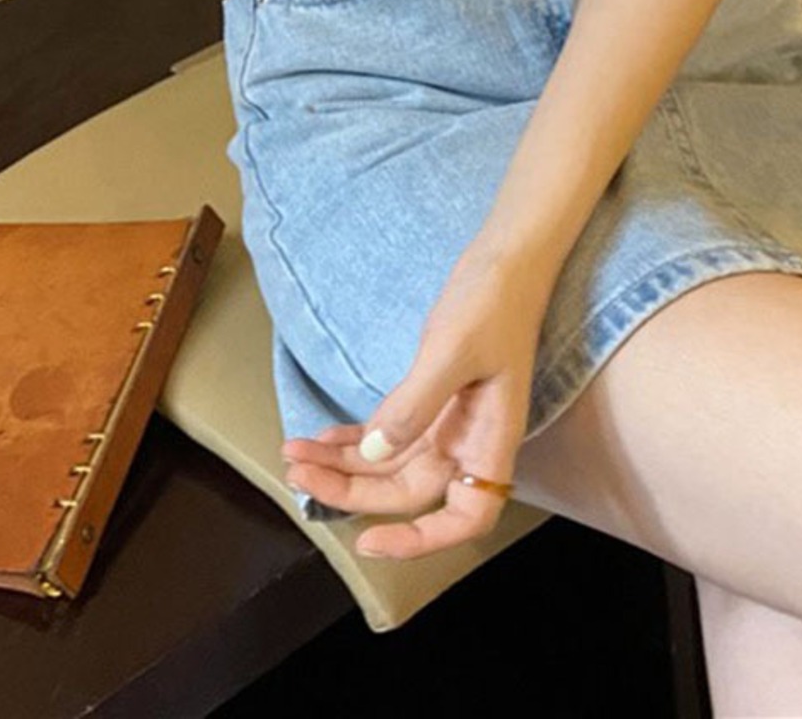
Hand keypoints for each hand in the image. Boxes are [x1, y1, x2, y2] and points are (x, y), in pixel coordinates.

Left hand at [280, 237, 553, 558]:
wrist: (506, 259)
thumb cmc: (491, 303)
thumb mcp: (451, 351)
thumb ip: (414, 406)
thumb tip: (375, 455)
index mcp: (489, 442)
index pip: (464, 518)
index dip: (421, 540)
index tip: (370, 541)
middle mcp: (468, 442)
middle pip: (407, 490)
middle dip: (351, 489)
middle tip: (298, 473)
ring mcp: (448, 422)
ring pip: (390, 462)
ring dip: (343, 463)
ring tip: (294, 452)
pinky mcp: (431, 397)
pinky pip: (388, 432)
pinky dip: (355, 438)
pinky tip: (322, 437)